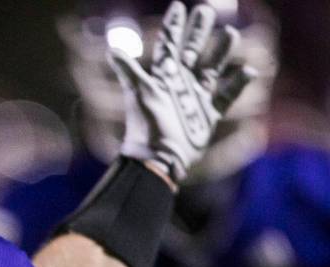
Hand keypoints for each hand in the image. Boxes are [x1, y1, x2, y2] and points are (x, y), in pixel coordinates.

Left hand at [109, 1, 254, 183]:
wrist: (158, 157)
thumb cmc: (147, 125)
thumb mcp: (139, 94)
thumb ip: (129, 71)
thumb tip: (112, 50)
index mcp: (164, 77)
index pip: (170, 45)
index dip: (174, 26)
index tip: (178, 5)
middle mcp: (179, 84)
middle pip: (192, 51)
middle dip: (198, 31)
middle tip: (206, 9)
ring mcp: (194, 99)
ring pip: (211, 70)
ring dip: (221, 52)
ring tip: (230, 33)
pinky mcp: (207, 116)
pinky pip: (226, 97)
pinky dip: (237, 85)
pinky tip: (249, 71)